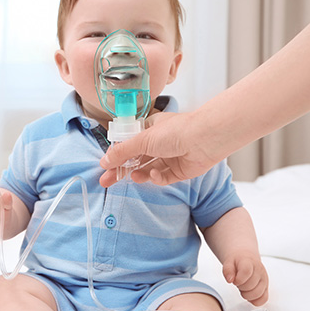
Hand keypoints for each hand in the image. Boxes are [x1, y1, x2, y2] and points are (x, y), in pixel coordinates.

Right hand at [100, 111, 217, 186]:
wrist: (204, 140)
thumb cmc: (176, 131)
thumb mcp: (143, 139)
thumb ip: (123, 152)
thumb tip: (104, 161)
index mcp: (150, 129)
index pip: (128, 145)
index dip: (116, 156)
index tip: (105, 166)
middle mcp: (159, 143)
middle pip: (135, 159)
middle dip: (121, 170)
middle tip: (106, 181)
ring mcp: (169, 157)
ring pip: (147, 169)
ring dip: (139, 174)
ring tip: (133, 177)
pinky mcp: (179, 170)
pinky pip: (162, 177)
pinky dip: (156, 178)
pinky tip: (154, 175)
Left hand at [222, 251, 268, 305]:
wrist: (245, 258)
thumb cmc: (238, 261)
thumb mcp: (228, 262)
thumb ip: (227, 270)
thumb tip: (229, 280)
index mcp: (250, 262)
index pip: (246, 272)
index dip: (238, 279)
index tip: (234, 280)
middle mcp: (259, 270)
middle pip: (251, 285)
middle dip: (241, 287)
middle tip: (238, 283)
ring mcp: (264, 279)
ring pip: (257, 294)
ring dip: (247, 294)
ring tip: (243, 287)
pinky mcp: (266, 287)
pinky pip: (264, 299)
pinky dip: (255, 300)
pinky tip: (249, 294)